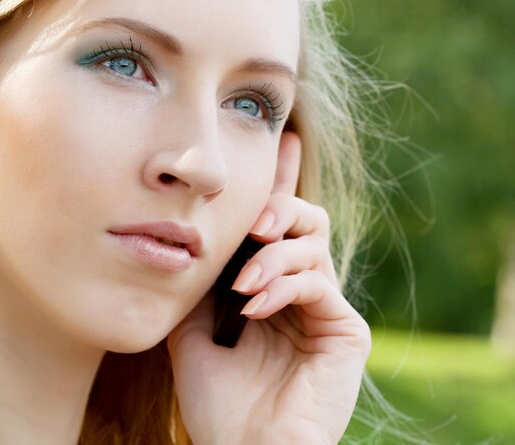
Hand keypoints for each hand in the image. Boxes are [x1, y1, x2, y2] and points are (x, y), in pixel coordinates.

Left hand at [167, 131, 370, 444]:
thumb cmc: (214, 398)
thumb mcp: (193, 325)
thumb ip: (202, 279)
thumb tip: (197, 232)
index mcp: (268, 284)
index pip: (278, 223)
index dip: (283, 180)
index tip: (281, 140)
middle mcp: (300, 289)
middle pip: (305, 219)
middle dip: (279, 209)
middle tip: (250, 224)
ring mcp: (325, 308)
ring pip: (313, 243)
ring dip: (273, 256)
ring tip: (242, 285)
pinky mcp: (346, 329)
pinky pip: (319, 282)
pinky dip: (285, 285)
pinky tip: (254, 305)